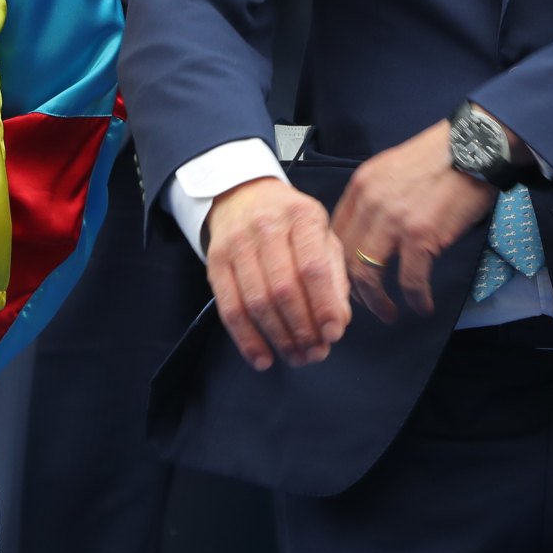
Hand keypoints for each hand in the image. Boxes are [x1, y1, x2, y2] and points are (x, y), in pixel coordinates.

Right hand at [203, 177, 350, 370]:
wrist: (243, 196)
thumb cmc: (291, 223)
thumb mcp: (322, 236)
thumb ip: (334, 277)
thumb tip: (337, 322)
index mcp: (301, 216)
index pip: (313, 267)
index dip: (324, 306)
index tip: (334, 334)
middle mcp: (266, 225)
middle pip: (283, 288)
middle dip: (302, 329)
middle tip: (315, 354)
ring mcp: (236, 243)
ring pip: (256, 301)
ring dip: (278, 338)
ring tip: (295, 357)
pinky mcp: (215, 261)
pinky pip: (229, 307)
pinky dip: (246, 339)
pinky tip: (263, 357)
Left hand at [332, 120, 496, 321]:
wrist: (473, 147)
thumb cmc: (439, 158)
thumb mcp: (391, 169)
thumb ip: (374, 198)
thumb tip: (369, 234)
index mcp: (360, 186)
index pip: (333, 235)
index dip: (338, 265)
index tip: (349, 281)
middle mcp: (369, 203)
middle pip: (344, 259)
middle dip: (354, 291)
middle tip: (368, 304)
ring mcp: (393, 220)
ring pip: (367, 275)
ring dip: (376, 302)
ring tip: (388, 313)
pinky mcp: (421, 235)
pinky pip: (410, 280)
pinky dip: (416, 300)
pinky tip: (423, 306)